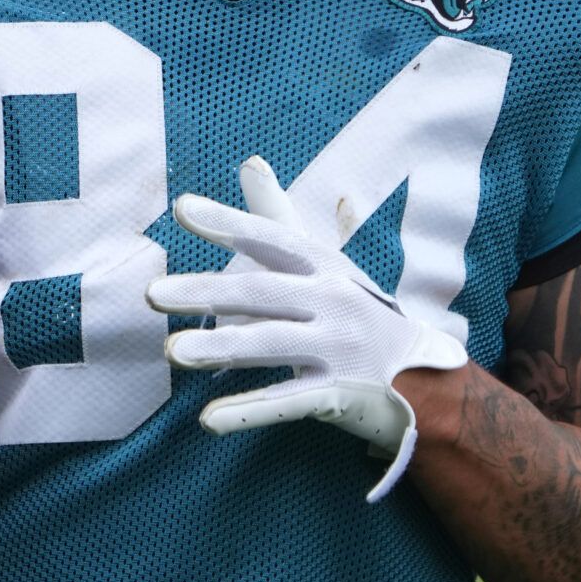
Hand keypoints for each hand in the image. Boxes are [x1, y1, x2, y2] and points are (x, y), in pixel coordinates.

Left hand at [148, 156, 467, 502]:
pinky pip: (286, 402)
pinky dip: (247, 411)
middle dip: (206, 291)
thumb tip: (249, 164)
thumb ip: (278, 218)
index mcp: (325, 266)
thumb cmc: (360, 312)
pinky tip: (209, 417)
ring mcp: (338, 348)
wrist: (427, 379)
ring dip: (220, 347)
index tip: (182, 209)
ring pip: (271, 344)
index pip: (272, 238)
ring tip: (173, 351)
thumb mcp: (325, 261)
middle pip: (261, 292)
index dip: (229, 223)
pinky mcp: (339, 394)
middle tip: (153, 294)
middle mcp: (333, 301)